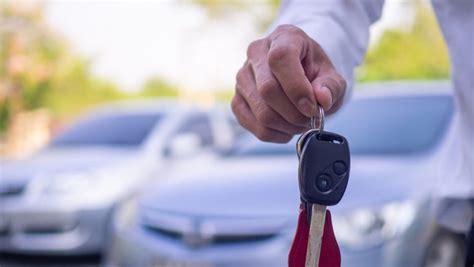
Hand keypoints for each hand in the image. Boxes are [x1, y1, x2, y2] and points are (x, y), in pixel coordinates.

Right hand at [231, 25, 345, 142]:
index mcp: (283, 37)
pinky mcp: (237, 100)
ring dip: (287, 126)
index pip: (280, 59)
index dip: (297, 88)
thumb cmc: (315, 75)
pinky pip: (253, 125)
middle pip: (268, 90)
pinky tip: (287, 129)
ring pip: (261, 112)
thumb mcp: (331, 76)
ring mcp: (242, 77)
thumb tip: (322, 99)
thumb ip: (331, 86)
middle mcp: (256, 53)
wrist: (300, 78)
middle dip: (295, 113)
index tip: (313, 108)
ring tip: (301, 124)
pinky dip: (275, 134)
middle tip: (311, 120)